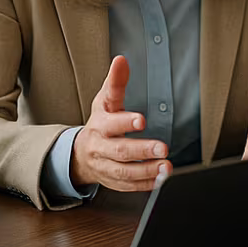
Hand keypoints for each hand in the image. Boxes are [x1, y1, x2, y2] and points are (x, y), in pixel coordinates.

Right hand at [72, 55, 170, 191]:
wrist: (81, 155)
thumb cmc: (100, 123)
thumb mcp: (105, 101)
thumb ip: (115, 83)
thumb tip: (121, 60)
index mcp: (100, 125)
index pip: (111, 123)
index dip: (125, 122)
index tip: (142, 120)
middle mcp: (101, 147)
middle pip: (120, 151)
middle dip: (142, 151)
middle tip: (163, 148)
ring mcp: (106, 167)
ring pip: (125, 172)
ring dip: (146, 171)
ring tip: (166, 167)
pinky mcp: (113, 182)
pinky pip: (128, 186)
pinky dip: (145, 185)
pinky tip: (160, 180)